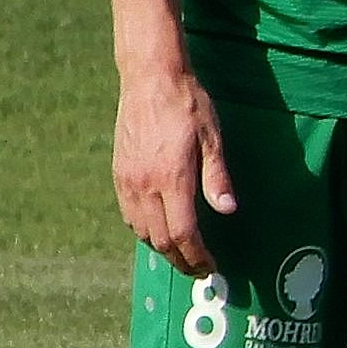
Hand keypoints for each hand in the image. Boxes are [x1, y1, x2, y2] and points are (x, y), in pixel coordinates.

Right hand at [114, 58, 235, 275]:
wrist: (150, 78)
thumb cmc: (187, 105)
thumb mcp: (212, 138)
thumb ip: (217, 178)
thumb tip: (227, 211)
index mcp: (171, 179)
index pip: (183, 233)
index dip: (197, 256)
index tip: (210, 266)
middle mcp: (144, 185)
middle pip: (160, 239)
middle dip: (180, 260)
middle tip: (198, 269)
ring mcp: (127, 180)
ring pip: (141, 230)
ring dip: (161, 248)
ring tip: (182, 254)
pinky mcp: (119, 173)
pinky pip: (129, 214)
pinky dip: (144, 230)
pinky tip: (159, 229)